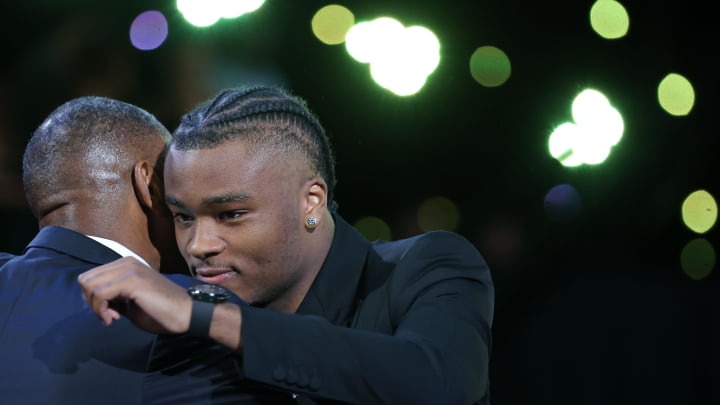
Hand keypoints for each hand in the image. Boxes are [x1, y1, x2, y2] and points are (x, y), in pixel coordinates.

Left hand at [77, 256, 191, 333]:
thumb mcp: (131, 304)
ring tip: (112, 318)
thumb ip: (114, 299)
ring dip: (96, 307)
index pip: (91, 277)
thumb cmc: (163, 312)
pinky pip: (100, 294)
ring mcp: (129, 269)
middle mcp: (126, 262)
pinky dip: (100, 310)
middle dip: (91, 302)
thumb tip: (98, 303)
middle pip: (85, 279)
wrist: (186, 313)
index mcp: (126, 265)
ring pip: (89, 286)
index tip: (110, 313)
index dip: (93, 299)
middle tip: (108, 316)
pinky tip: (113, 318)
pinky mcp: (131, 280)